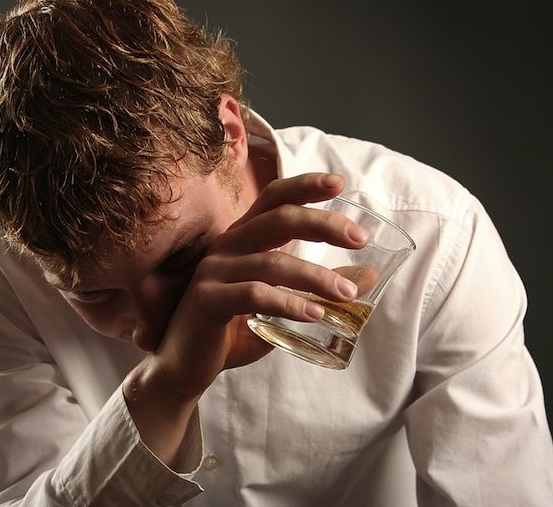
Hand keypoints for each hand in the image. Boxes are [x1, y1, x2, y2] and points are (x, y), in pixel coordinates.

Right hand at [147, 173, 369, 398]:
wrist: (184, 367)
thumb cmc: (232, 333)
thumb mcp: (281, 307)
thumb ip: (316, 290)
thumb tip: (368, 275)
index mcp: (241, 239)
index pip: (272, 199)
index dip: (304, 186)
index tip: (339, 184)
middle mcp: (225, 246)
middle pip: (277, 219)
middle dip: (323, 224)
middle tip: (360, 239)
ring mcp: (212, 271)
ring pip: (271, 261)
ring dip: (315, 276)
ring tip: (348, 293)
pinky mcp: (206, 300)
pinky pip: (253, 294)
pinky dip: (288, 303)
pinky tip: (315, 314)